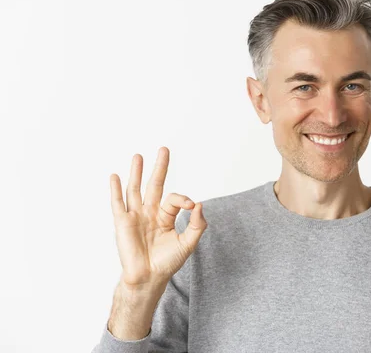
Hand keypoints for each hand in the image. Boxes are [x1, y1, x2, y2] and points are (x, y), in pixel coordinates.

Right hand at [109, 146, 206, 290]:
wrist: (149, 278)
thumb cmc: (167, 263)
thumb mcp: (188, 243)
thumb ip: (197, 225)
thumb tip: (200, 204)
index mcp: (165, 216)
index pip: (174, 199)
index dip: (184, 199)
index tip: (192, 206)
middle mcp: (150, 213)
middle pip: (154, 185)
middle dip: (159, 167)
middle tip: (164, 149)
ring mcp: (135, 216)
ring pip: (135, 189)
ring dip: (136, 172)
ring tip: (138, 156)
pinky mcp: (122, 223)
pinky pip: (118, 203)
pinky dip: (116, 190)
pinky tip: (115, 176)